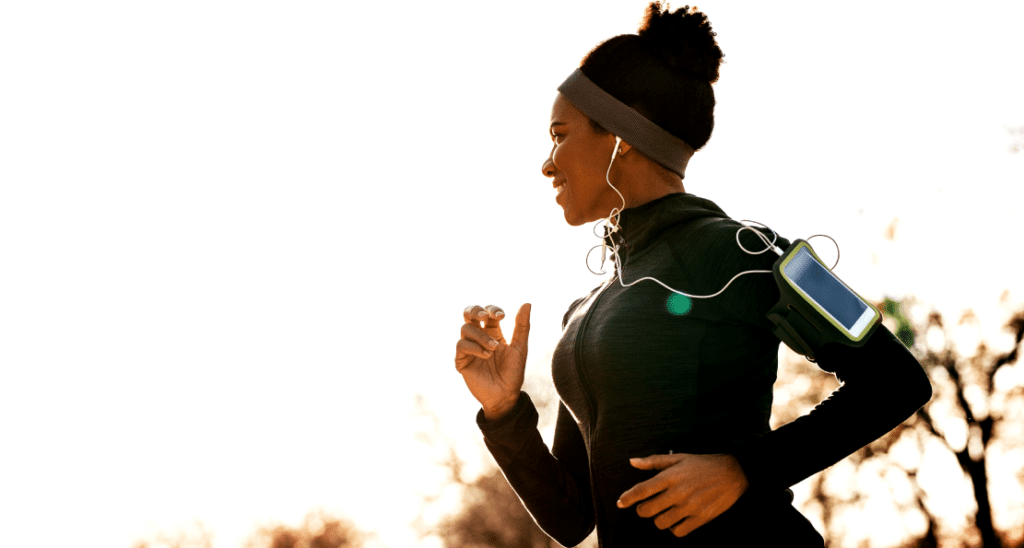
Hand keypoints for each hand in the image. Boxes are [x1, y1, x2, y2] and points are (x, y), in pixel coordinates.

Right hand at [454, 303, 530, 418]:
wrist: (506, 396)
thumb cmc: (513, 373)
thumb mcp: (520, 347)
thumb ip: (522, 326)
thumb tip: (527, 303)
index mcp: (492, 333)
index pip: (487, 312)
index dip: (492, 309)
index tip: (502, 316)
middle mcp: (478, 338)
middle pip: (468, 314)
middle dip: (474, 310)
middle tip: (484, 315)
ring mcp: (469, 349)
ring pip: (465, 329)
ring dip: (481, 336)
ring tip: (494, 348)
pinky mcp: (462, 361)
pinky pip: (461, 345)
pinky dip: (474, 347)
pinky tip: (486, 355)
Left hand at [617, 453, 748, 536]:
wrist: (734, 472)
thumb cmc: (703, 464)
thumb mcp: (678, 457)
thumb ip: (653, 462)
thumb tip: (632, 462)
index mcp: (670, 476)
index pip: (641, 490)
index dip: (627, 498)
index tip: (620, 503)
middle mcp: (678, 493)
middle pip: (647, 511)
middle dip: (642, 510)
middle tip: (646, 506)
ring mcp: (689, 507)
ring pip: (660, 523)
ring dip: (658, 519)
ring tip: (664, 511)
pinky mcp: (700, 518)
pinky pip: (678, 532)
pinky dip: (674, 528)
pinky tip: (676, 520)